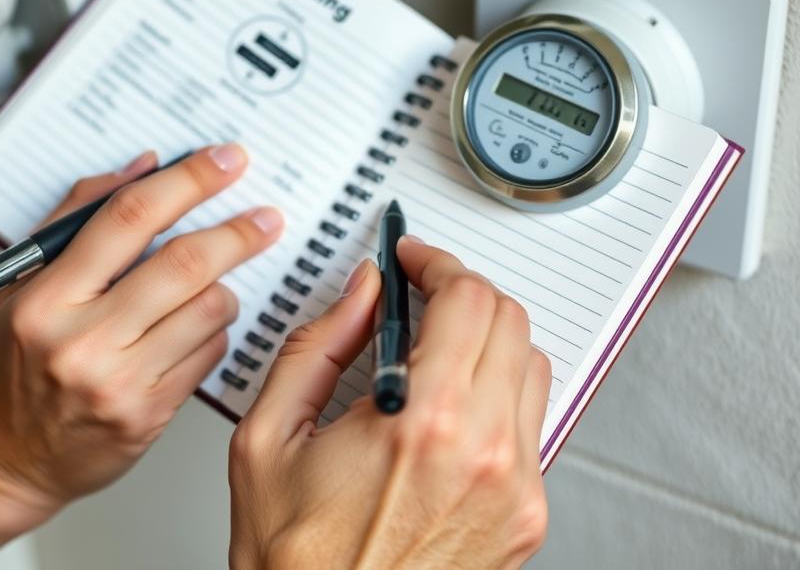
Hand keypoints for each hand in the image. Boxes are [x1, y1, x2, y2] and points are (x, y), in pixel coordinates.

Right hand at [0, 145, 283, 531]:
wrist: (10, 457)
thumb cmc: (19, 366)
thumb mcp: (24, 283)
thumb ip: (77, 216)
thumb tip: (146, 167)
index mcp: (47, 295)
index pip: (128, 217)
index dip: (188, 181)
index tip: (225, 161)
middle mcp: (81, 338)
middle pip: (184, 264)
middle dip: (237, 233)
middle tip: (266, 218)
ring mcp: (118, 380)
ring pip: (208, 309)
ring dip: (226, 289)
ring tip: (216, 287)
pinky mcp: (148, 414)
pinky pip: (210, 353)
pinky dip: (215, 332)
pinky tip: (196, 331)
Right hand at [229, 238, 549, 569]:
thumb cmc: (295, 562)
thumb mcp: (268, 438)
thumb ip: (316, 346)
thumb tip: (359, 293)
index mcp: (420, 424)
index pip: (466, 299)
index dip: (438, 263)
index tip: (415, 260)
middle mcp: (484, 452)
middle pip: (508, 320)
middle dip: (464, 292)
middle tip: (423, 294)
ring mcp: (515, 487)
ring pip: (530, 365)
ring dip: (486, 339)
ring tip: (436, 350)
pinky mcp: (526, 516)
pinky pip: (531, 422)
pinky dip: (499, 392)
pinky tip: (451, 407)